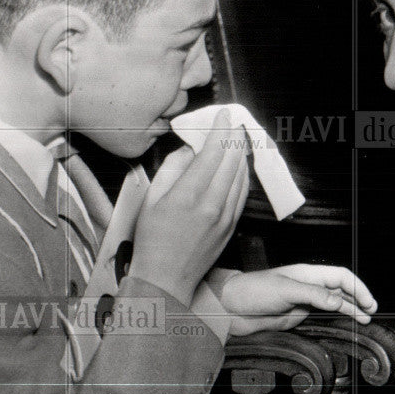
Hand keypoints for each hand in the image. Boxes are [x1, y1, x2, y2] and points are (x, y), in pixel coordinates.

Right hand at [130, 109, 249, 306]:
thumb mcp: (151, 200)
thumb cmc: (152, 241)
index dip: (220, 128)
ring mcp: (226, 217)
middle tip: (232, 122)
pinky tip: (238, 166)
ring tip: (236, 139)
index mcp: (188, 195)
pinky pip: (242, 193)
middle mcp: (212, 204)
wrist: (165, 279)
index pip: (213, 152)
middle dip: (234, 136)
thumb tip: (190, 152)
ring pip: (242, 175)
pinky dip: (242, 174)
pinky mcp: (232, 227)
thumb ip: (171, 169)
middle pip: (232, 160)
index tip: (223, 114)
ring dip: (241, 153)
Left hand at [207, 264, 378, 336]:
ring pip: (335, 302)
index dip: (357, 287)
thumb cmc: (252, 291)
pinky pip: (323, 314)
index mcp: (308, 273)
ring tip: (365, 318)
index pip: (340, 276)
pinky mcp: (297, 314)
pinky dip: (337, 317)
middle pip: (341, 289)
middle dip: (358, 298)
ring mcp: (304, 300)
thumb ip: (313, 296)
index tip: (367, 301)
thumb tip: (338, 302)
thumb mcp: (284, 290)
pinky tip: (345, 322)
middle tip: (371, 311)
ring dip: (350, 309)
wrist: (231, 308)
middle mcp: (309, 285)